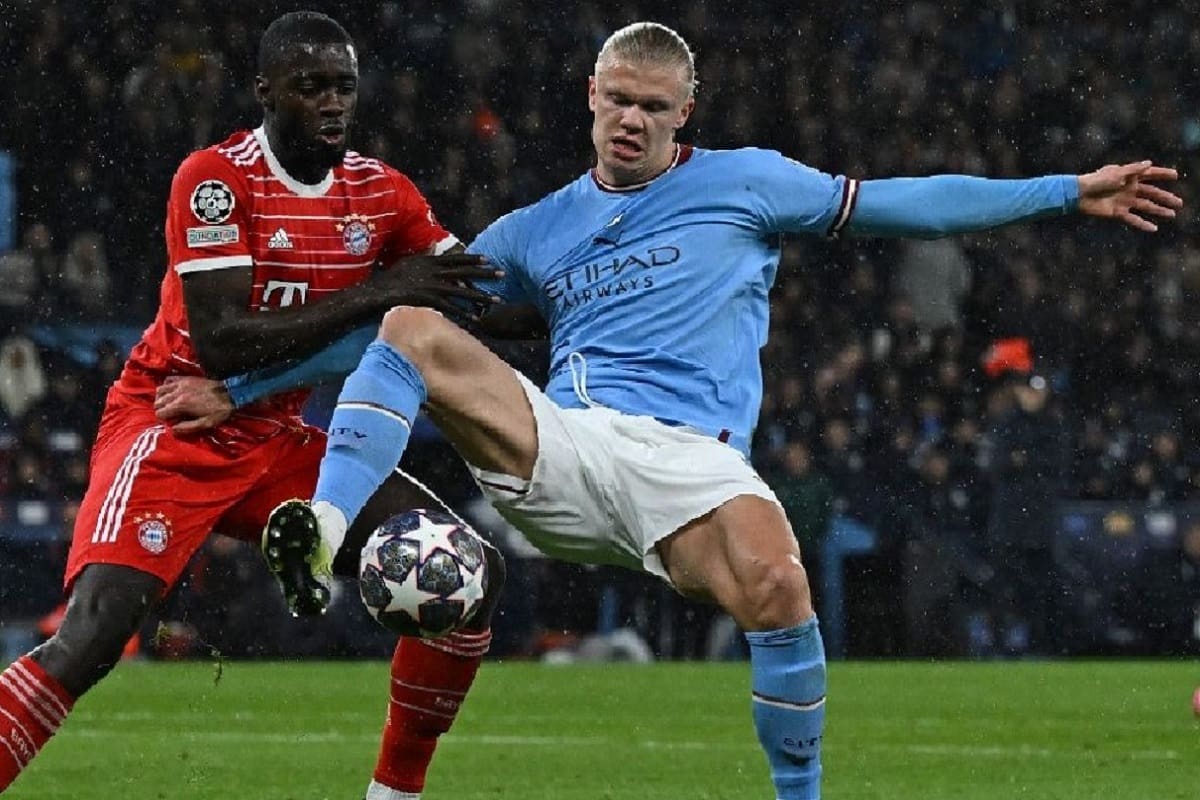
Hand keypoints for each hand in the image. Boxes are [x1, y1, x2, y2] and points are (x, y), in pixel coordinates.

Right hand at [155, 376, 233, 433]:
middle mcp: (178, 392)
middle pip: (158, 402)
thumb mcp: (205, 424)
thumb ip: (187, 428)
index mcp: (181, 404)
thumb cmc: (219, 411)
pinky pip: (168, 380)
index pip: (160, 413)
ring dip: (162, 398)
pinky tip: (173, 392)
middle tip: (171, 414)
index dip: (164, 419)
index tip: (173, 421)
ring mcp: (181, 383)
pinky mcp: (186, 378)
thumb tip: (173, 429)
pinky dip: (167, 386)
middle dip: (162, 410)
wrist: (230, 394)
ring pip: (160, 390)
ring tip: (169, 404)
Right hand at [373, 253, 502, 319]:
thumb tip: (430, 264)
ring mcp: (433, 286)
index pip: (456, 258)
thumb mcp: (406, 264)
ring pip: (463, 291)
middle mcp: (434, 272)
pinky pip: (452, 309)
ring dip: (481, 296)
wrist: (377, 292)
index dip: (473, 258)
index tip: (488, 259)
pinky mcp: (430, 301)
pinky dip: (464, 314)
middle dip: (485, 273)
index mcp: (429, 261)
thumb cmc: (388, 279)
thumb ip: (422, 264)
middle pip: (465, 272)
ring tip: (496, 300)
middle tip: (502, 273)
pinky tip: (476, 319)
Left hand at [1077, 161, 1182, 231]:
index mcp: (1130, 176)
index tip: (1176, 175)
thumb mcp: (1116, 173)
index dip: (1163, 174)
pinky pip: (1133, 219)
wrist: (1079, 195)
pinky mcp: (1118, 212)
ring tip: (1172, 214)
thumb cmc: (1096, 180)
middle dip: (1166, 197)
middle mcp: (1129, 189)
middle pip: (1152, 193)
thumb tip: (1149, 163)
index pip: (1150, 174)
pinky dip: (1143, 224)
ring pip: (1146, 206)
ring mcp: (1124, 201)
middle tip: (1180, 202)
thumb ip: (1133, 169)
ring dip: (1159, 210)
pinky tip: (1154, 228)